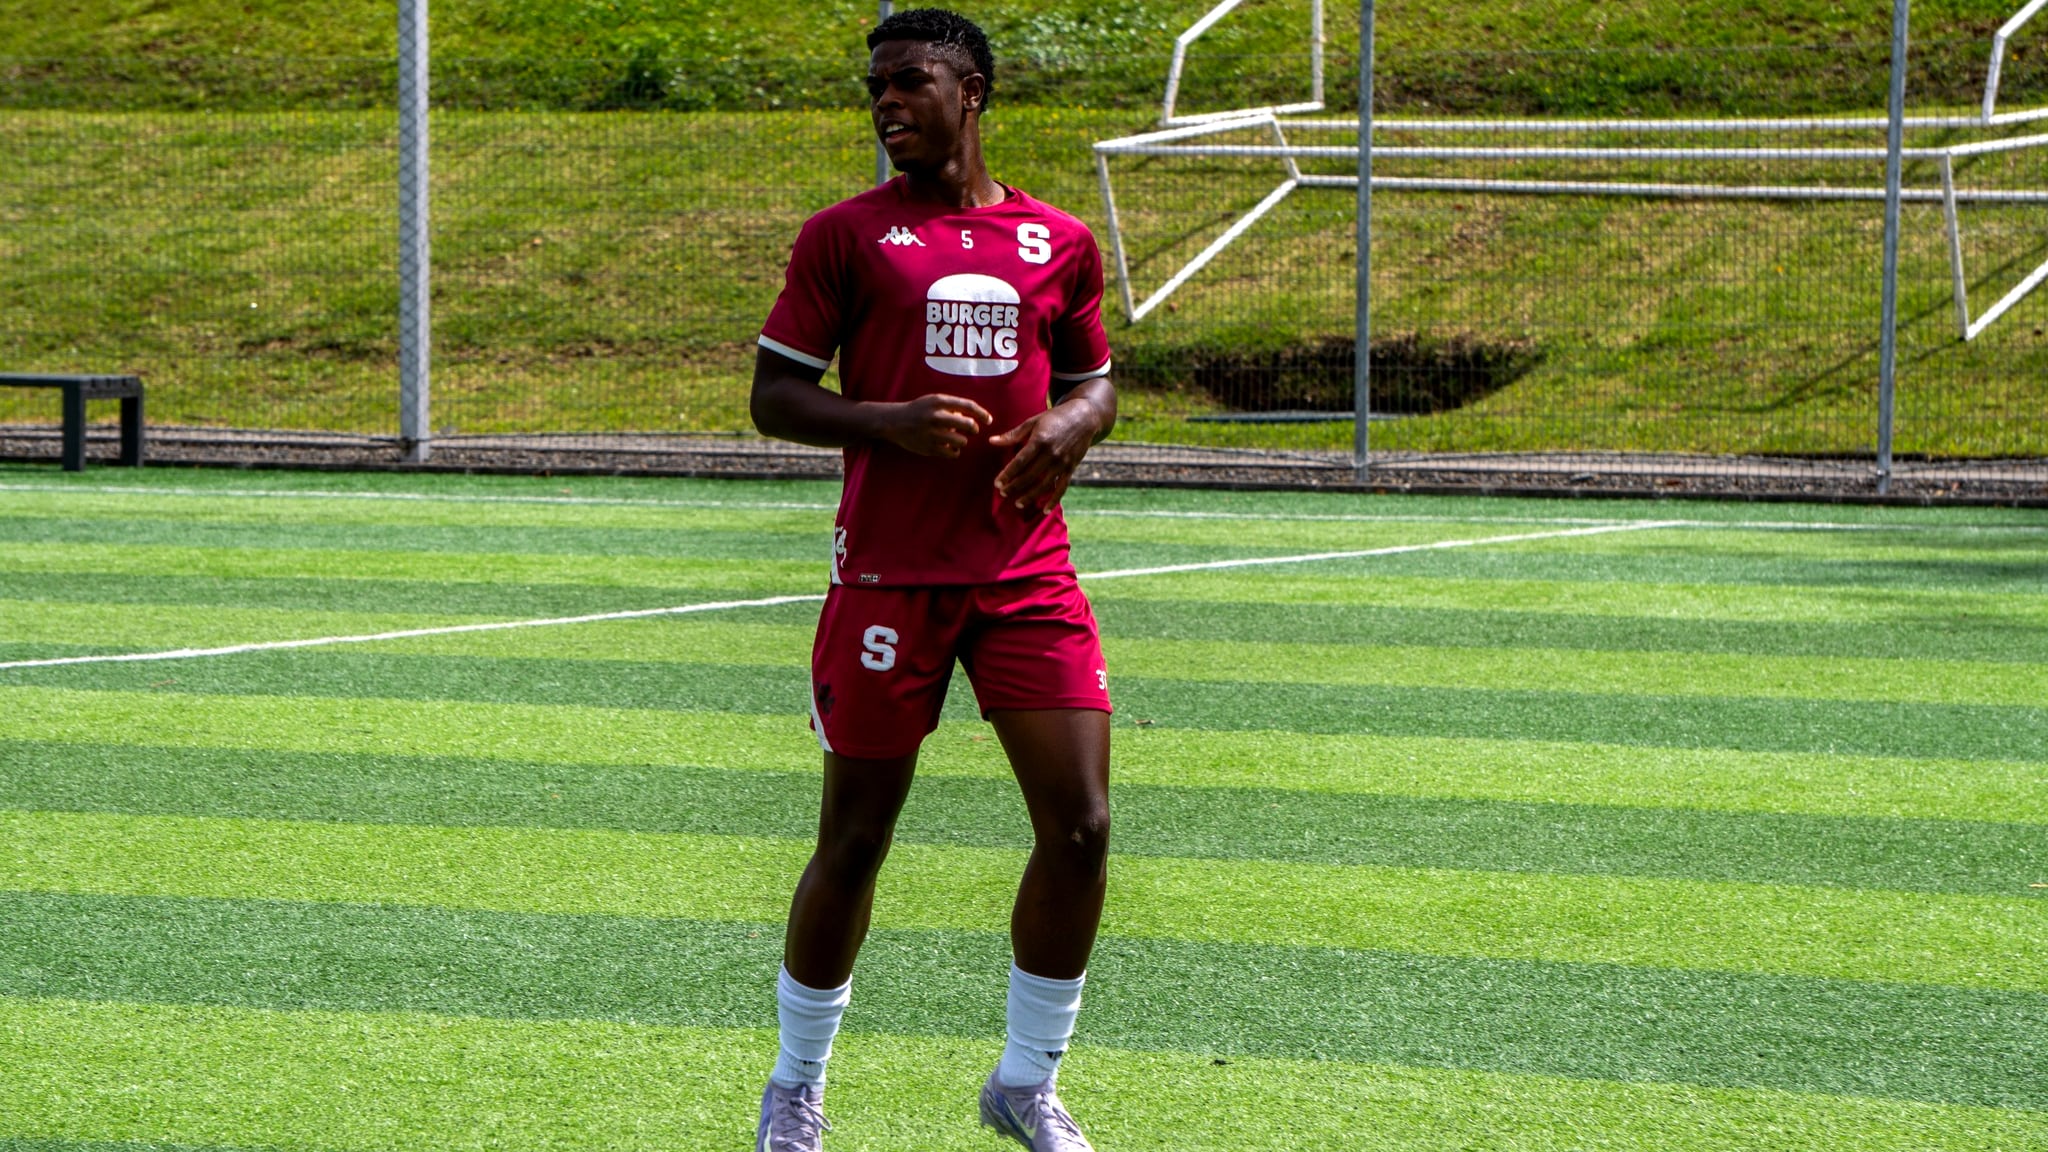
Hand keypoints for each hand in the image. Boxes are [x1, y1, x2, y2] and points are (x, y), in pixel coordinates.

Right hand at [877, 394, 992, 457]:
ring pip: (961, 441)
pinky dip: (954, 451)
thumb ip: (953, 406)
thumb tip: (972, 418)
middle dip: (973, 429)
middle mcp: (935, 417)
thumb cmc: (919, 410)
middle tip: (972, 430)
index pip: (968, 406)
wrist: (894, 421)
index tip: (989, 420)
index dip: (982, 414)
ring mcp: (931, 433)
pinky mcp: (928, 448)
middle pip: (968, 425)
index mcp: (938, 401)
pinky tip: (949, 447)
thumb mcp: (934, 401)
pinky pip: (952, 453)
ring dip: (962, 441)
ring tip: (955, 438)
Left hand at [989, 398, 1106, 511]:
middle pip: (1029, 475)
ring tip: (1018, 503)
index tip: (997, 483)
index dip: (1008, 474)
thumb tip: (992, 441)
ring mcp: (1062, 463)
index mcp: (1040, 440)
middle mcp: (1051, 453)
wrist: (1084, 417)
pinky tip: (1045, 510)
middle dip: (1015, 486)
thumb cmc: (1054, 418)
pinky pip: (1062, 488)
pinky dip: (1054, 500)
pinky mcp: (1071, 468)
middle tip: (1003, 493)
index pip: (1020, 461)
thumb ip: (1013, 434)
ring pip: (1044, 485)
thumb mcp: (1033, 422)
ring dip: (1030, 496)